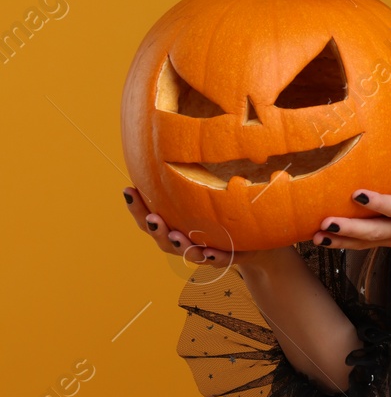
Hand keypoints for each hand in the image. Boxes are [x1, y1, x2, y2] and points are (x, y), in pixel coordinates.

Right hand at [122, 184, 280, 269]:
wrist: (257, 239)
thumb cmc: (223, 211)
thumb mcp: (208, 188)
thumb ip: (193, 174)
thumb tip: (176, 137)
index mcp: (176, 222)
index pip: (149, 215)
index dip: (137, 205)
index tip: (128, 188)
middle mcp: (186, 239)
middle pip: (162, 237)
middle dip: (155, 228)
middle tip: (152, 218)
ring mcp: (205, 249)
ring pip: (187, 252)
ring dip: (179, 245)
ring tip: (176, 236)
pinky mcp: (228, 256)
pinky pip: (218, 259)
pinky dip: (212, 257)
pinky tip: (209, 252)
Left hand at [308, 150, 390, 251]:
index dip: (380, 204)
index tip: (357, 194)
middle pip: (378, 231)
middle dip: (352, 229)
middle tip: (328, 222)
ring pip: (366, 242)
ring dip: (342, 241)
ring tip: (318, 236)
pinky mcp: (383, 239)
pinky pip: (361, 244)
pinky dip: (341, 243)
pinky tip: (320, 238)